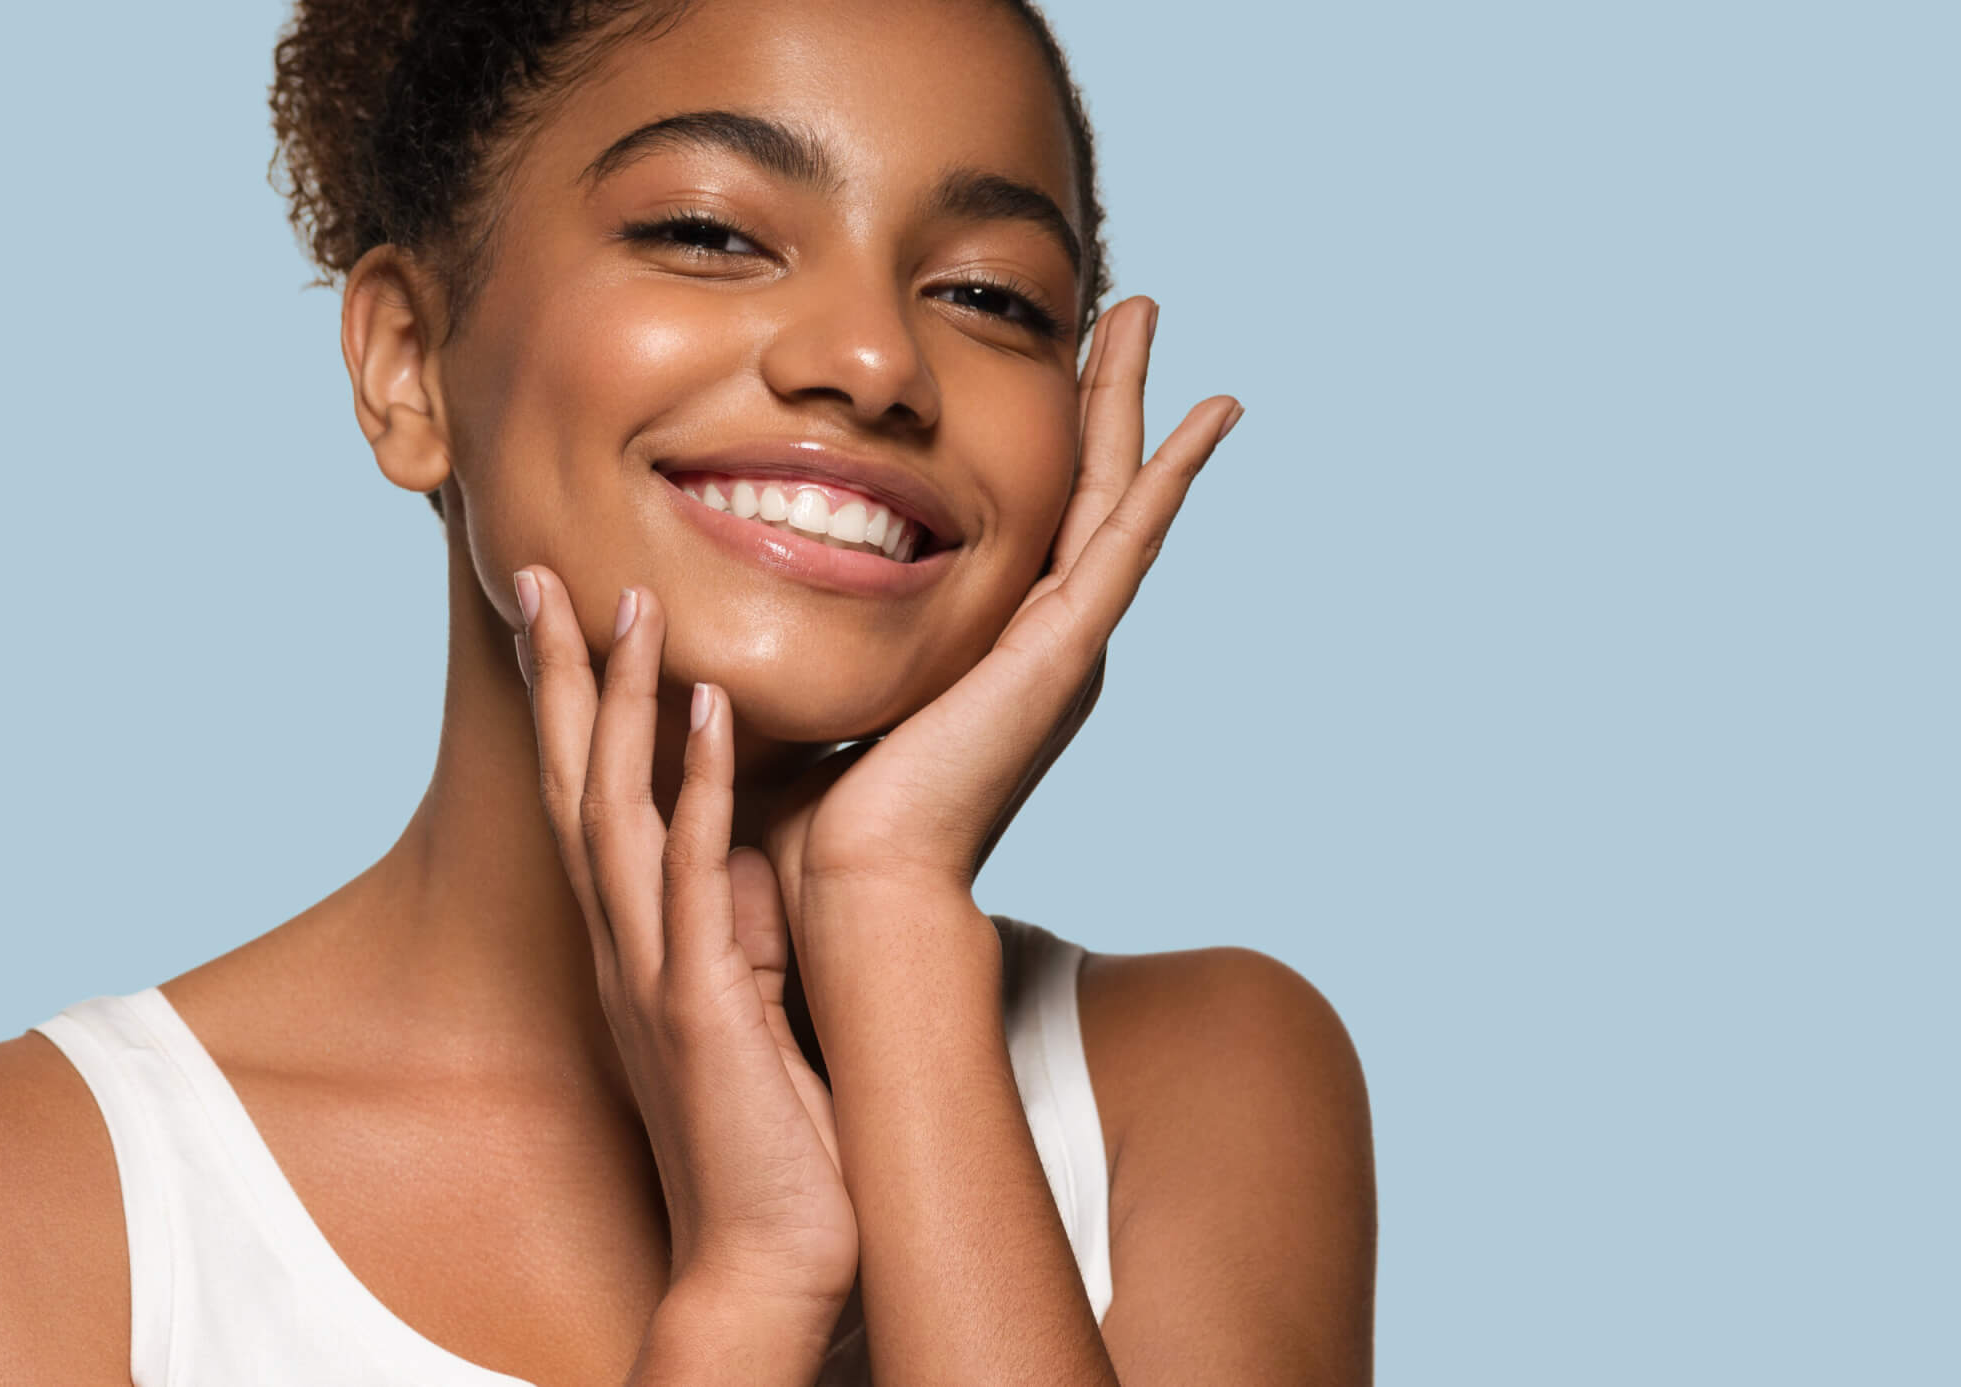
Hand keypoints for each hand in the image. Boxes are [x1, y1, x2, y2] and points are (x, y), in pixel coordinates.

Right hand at [512, 569, 858, 1311]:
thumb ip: (735, 930)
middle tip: (548, 577)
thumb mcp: (744, 1013)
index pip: (589, 804)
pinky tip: (709, 710)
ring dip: (618, 707)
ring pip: (616, 813)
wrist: (766, 1263)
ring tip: (628, 605)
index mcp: (636, 947)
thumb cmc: (763, 1144)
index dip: (573, 713)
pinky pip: (695, 877)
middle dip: (562, 682)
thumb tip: (749, 851)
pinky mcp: (700, 1008)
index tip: (568, 623)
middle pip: (575, 787)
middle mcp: (625, 948)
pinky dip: (695, 789)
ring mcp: (655, 974)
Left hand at [762, 296, 1243, 907]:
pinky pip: (1130, 538)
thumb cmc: (822, 825)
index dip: (1047, 436)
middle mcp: (1045, 643)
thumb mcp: (822, 696)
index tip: (1050, 360)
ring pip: (1114, 493)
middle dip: (1100, 394)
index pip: (1032, 519)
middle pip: (1084, 489)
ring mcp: (1065, 644)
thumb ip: (812, 645)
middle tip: (1124, 313)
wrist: (855, 889)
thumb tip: (749, 587)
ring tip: (1146, 314)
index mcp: (995, 654)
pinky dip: (1174, 473)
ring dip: (1131, 400)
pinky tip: (1211, 413)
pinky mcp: (1068, 650)